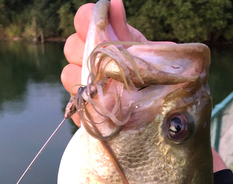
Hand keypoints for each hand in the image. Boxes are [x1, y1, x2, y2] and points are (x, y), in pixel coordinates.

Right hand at [61, 0, 226, 172]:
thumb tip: (114, 4)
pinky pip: (76, 107)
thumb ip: (132, 33)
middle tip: (99, 54)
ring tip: (103, 84)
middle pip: (71, 47)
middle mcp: (94, 63)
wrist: (163, 123)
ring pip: (69, 75)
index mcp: (109, 43)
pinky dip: (85, 106)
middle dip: (83, 47)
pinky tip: (101, 107)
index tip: (92, 17)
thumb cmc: (159, 85)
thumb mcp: (153, 57)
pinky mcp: (88, 114)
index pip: (85, 22)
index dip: (86, 19)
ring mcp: (88, 89)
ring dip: (83, 76)